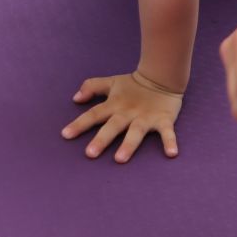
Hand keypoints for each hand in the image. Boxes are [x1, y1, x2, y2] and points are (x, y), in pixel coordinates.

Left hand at [60, 72, 182, 163]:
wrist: (162, 76)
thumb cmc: (133, 85)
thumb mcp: (111, 83)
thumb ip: (91, 87)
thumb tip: (75, 98)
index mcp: (114, 105)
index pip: (93, 114)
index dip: (79, 124)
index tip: (65, 135)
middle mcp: (128, 112)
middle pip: (113, 126)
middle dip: (101, 139)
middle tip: (90, 153)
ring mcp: (146, 117)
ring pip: (136, 131)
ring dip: (129, 144)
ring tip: (120, 159)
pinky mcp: (163, 119)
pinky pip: (167, 132)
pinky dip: (170, 141)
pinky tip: (172, 153)